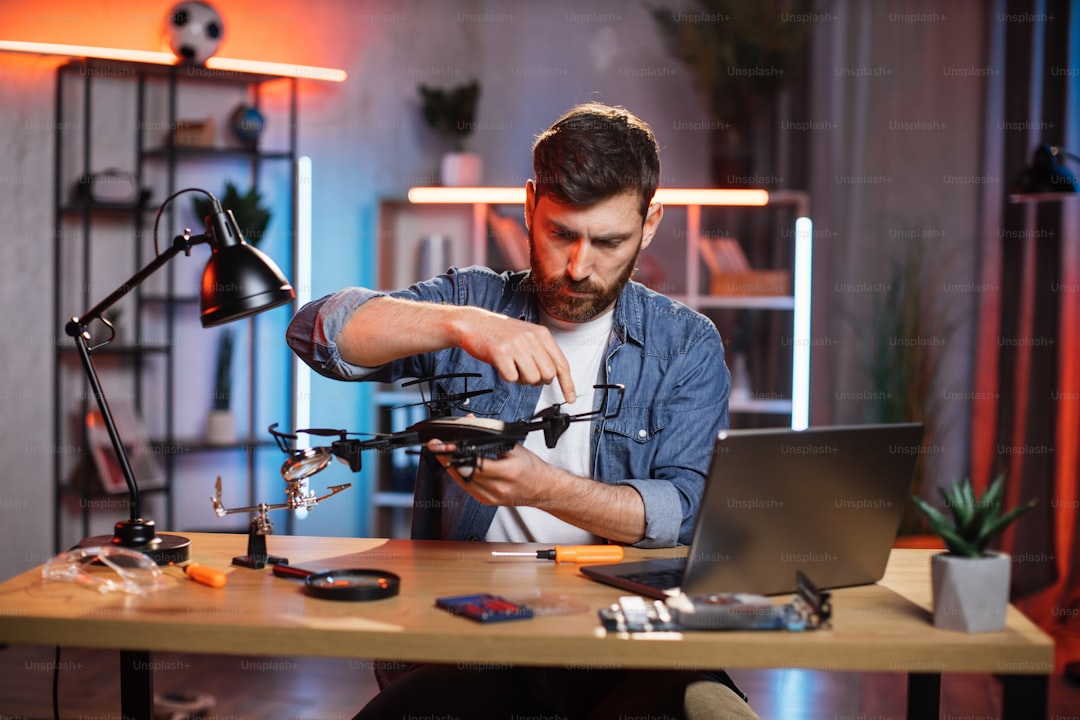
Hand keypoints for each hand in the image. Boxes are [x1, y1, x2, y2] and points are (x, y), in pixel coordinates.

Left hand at [427, 439, 547, 507]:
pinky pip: (467, 487)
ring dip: (450, 466)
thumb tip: (471, 424)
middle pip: (464, 472)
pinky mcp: (486, 501)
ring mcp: (491, 496)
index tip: (442, 445)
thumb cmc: (530, 467)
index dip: (455, 453)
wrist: (542, 488)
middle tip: (436, 447)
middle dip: (447, 458)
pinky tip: (454, 467)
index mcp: (507, 471)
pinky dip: (459, 475)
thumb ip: (491, 437)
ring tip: (441, 454)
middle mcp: (498, 487)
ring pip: (462, 481)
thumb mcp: (514, 447)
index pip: (474, 461)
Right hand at [455, 310, 575, 402]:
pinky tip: (502, 366)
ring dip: (522, 379)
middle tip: (526, 373)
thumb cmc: (499, 332)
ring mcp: (516, 345)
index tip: (570, 397)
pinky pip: (512, 378)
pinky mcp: (501, 353)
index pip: (562, 364)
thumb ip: (541, 352)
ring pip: (532, 379)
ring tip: (513, 368)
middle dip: (538, 381)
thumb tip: (553, 373)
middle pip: (548, 375)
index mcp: (541, 334)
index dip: (567, 384)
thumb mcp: (527, 335)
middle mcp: (531, 338)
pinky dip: (507, 377)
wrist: (474, 323)